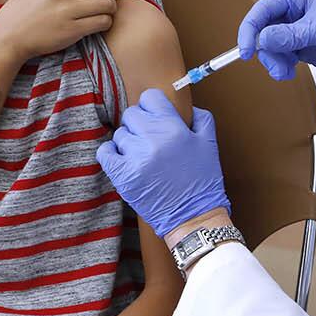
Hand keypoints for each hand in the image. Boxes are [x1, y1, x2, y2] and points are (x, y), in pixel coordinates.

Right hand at [0, 0, 126, 61]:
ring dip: (111, 10)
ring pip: (108, 3)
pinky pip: (102, 22)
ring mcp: (67, 9)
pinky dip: (105, 23)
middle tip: (117, 0)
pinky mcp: (71, 29)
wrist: (7, 36)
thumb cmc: (24, 12)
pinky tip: (98, 25)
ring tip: (104, 14)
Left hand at [95, 89, 229, 237]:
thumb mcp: (210, 144)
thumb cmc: (202, 182)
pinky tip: (123, 160)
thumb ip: (201, 118)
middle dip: (140, 124)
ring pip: (120, 134)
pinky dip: (111, 154)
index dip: (152, 106)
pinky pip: (105, 152)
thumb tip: (187, 106)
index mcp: (175, 128)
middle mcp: (154, 139)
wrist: (194, 217)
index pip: (150, 97)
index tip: (154, 117)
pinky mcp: (124, 176)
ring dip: (129, 143)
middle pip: (131, 114)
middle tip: (149, 139)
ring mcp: (137, 158)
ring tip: (142, 156)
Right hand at [237, 0, 315, 88]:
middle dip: (264, 48)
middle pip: (263, 26)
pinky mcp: (300, 44)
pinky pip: (279, 53)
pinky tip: (287, 71)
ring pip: (269, 43)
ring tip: (284, 72)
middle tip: (274, 65)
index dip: (252, 27)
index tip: (247, 49)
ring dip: (272, 59)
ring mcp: (296, 28)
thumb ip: (292, 35)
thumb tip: (263, 38)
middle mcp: (295, 9)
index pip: (265, 7)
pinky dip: (279, 64)